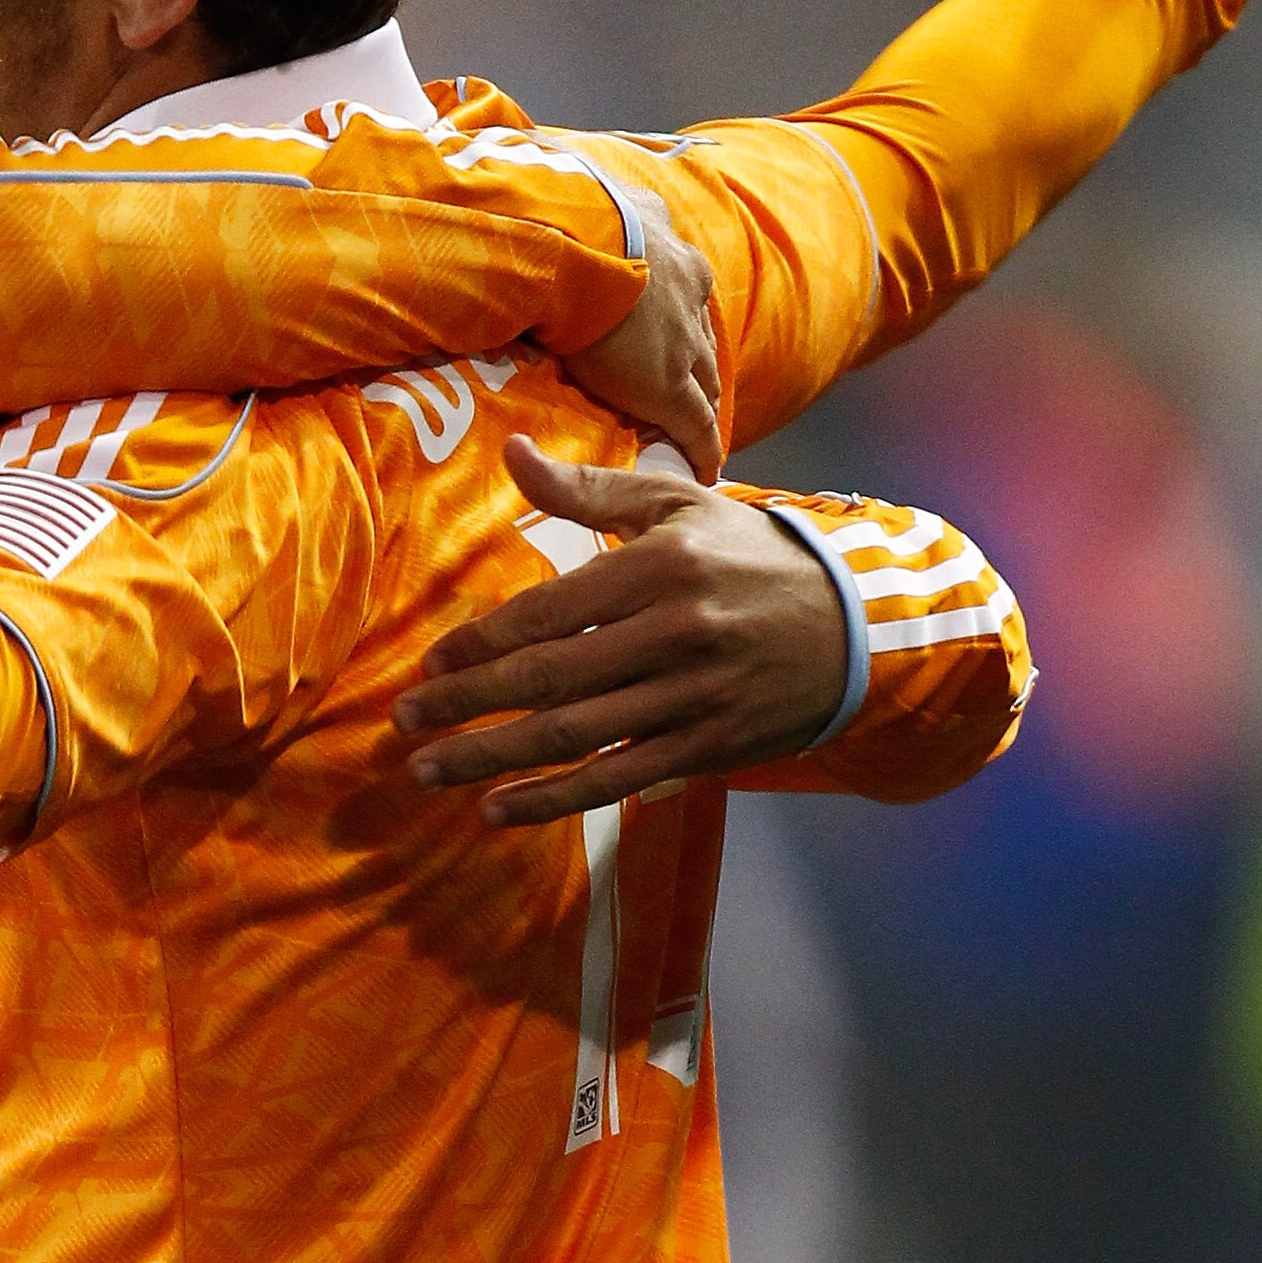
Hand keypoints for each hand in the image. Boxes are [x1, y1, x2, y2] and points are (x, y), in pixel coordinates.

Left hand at [392, 439, 845, 822]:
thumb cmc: (748, 555)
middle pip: (551, 677)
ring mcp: (693, 697)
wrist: (856, 622)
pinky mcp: (708, 746)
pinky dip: (553, 798)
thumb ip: (590, 486)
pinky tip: (498, 809)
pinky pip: (616, 779)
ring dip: (494, 758)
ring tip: (429, 771)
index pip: (551, 610)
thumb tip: (512, 453)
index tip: (431, 664)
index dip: (483, 642)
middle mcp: (676, 632)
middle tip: (405, 722)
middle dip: (468, 704)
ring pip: (576, 735)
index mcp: (662, 566)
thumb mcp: (680, 504)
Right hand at [563, 188, 723, 479]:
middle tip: (687, 386)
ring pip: (703, 382)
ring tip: (692, 428)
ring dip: (699, 403)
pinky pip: (696, 428)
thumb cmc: (562, 218)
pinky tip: (704, 469)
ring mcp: (684, 342)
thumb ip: (577, 205)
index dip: (672, 318)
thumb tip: (537, 194)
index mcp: (665, 246)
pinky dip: (702, 450)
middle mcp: (688, 291)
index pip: (678, 292)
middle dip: (693, 361)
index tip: (665, 335)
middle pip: (699, 338)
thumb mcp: (581, 196)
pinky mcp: (672, 388)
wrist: (572, 245)